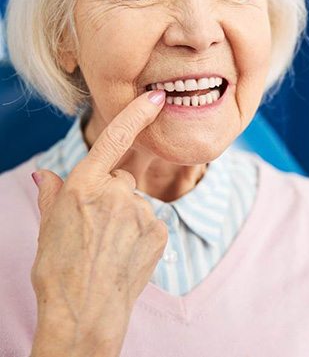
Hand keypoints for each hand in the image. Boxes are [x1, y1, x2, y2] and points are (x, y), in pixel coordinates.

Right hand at [30, 90, 167, 356]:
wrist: (84, 312)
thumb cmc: (58, 270)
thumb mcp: (48, 227)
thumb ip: (52, 194)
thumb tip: (45, 173)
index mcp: (84, 187)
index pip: (114, 140)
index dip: (136, 115)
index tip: (155, 98)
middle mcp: (115, 193)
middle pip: (121, 181)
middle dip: (112, 197)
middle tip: (97, 229)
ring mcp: (140, 211)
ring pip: (136, 204)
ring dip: (126, 218)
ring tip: (109, 247)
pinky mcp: (159, 230)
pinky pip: (151, 222)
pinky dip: (141, 233)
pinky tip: (126, 254)